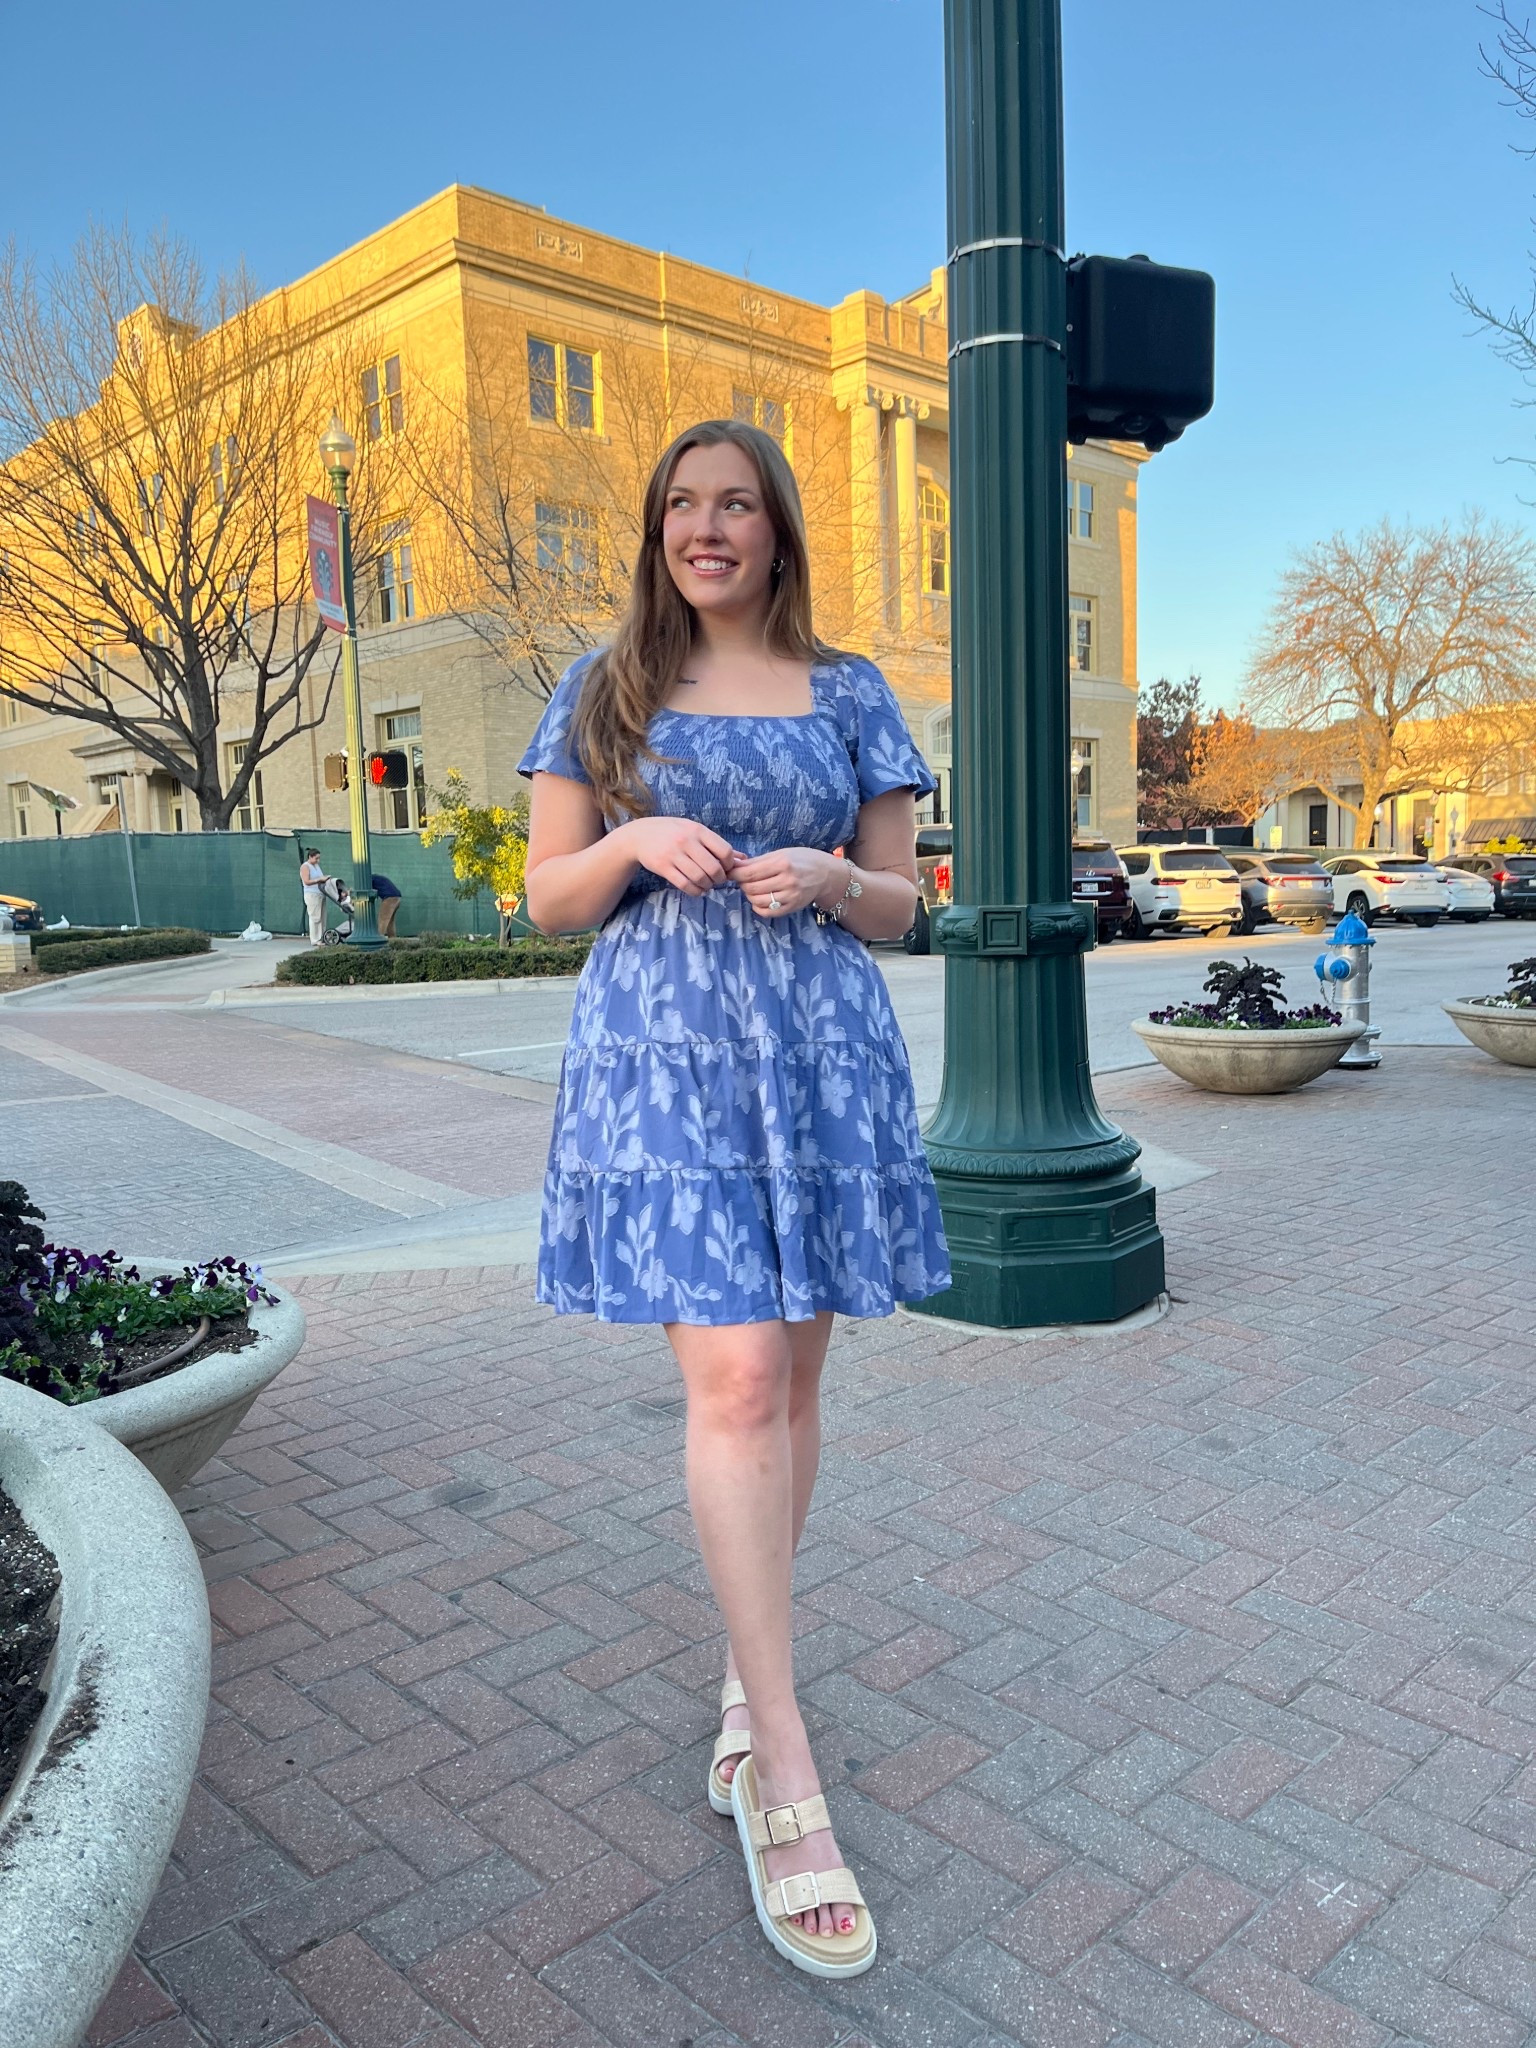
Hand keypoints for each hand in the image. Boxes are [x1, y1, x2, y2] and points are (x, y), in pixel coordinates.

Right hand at [617, 815, 737, 895]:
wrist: (640, 835)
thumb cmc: (672, 832)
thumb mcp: (694, 831)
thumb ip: (716, 844)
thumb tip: (742, 859)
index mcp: (697, 830)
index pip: (724, 851)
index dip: (729, 865)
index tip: (725, 868)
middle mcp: (686, 841)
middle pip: (713, 868)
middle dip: (719, 879)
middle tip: (717, 880)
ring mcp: (674, 854)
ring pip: (700, 878)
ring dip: (707, 886)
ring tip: (706, 885)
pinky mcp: (663, 867)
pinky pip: (685, 884)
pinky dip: (695, 891)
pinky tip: (696, 889)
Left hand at [732, 847, 843, 918]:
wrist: (825, 874)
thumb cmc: (802, 859)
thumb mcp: (781, 853)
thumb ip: (757, 861)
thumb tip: (734, 864)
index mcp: (783, 863)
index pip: (749, 873)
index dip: (735, 874)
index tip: (730, 872)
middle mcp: (787, 881)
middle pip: (751, 887)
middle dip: (742, 884)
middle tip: (743, 879)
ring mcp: (790, 896)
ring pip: (756, 900)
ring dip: (749, 895)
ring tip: (753, 887)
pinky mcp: (792, 908)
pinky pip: (766, 912)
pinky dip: (757, 907)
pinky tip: (760, 899)